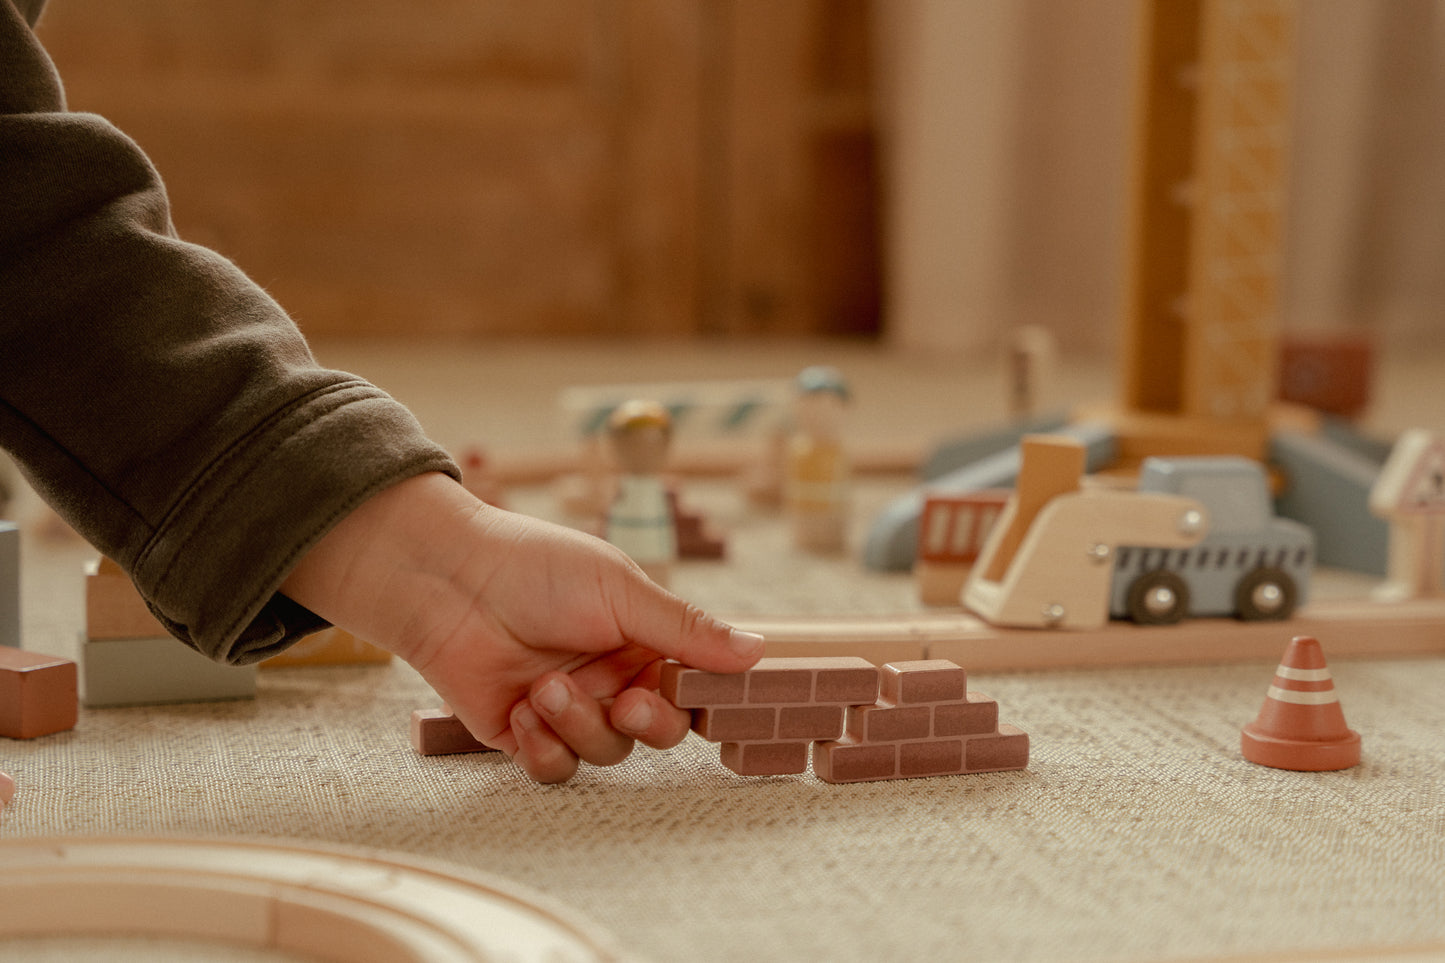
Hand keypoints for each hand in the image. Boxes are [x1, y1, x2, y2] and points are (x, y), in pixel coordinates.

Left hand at [280, 473, 762, 781]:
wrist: (447, 581)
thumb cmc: (536, 568)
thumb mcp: (621, 590)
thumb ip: (687, 629)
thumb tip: (757, 651)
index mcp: (642, 638)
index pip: (689, 685)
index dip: (696, 700)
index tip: (697, 700)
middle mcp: (611, 676)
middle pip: (656, 731)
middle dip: (644, 721)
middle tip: (625, 699)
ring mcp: (568, 707)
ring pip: (606, 751)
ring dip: (580, 724)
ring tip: (545, 687)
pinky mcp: (524, 734)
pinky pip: (556, 768)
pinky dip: (544, 747)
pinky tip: (523, 711)